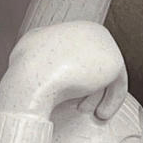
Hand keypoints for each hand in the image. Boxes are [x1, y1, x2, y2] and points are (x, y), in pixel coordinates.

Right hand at [0, 21, 128, 122]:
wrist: (32, 78)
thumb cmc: (24, 74)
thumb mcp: (23, 55)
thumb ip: (40, 57)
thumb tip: (43, 65)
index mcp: (68, 28)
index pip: (78, 57)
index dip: (73, 80)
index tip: (69, 100)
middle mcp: (88, 29)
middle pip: (93, 64)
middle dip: (87, 88)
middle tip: (81, 108)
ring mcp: (104, 43)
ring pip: (104, 73)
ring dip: (97, 95)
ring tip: (89, 112)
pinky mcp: (114, 60)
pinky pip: (118, 82)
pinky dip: (112, 100)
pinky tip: (102, 114)